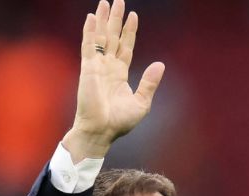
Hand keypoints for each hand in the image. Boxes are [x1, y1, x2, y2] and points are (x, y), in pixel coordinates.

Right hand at [63, 0, 164, 161]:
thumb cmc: (119, 122)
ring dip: (103, 20)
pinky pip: (89, 46)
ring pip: (101, 37)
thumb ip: (150, 83)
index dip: (129, 31)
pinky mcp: (88, 69)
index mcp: (119, 74)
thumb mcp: (141, 102)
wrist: (101, 131)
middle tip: (118, 1)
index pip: (125, 47)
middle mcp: (107, 67)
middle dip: (116, 20)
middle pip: (113, 37)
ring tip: (106, 2)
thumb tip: (160, 64)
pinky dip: (90, 31)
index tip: (133, 15)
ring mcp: (97, 66)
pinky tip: (93, 17)